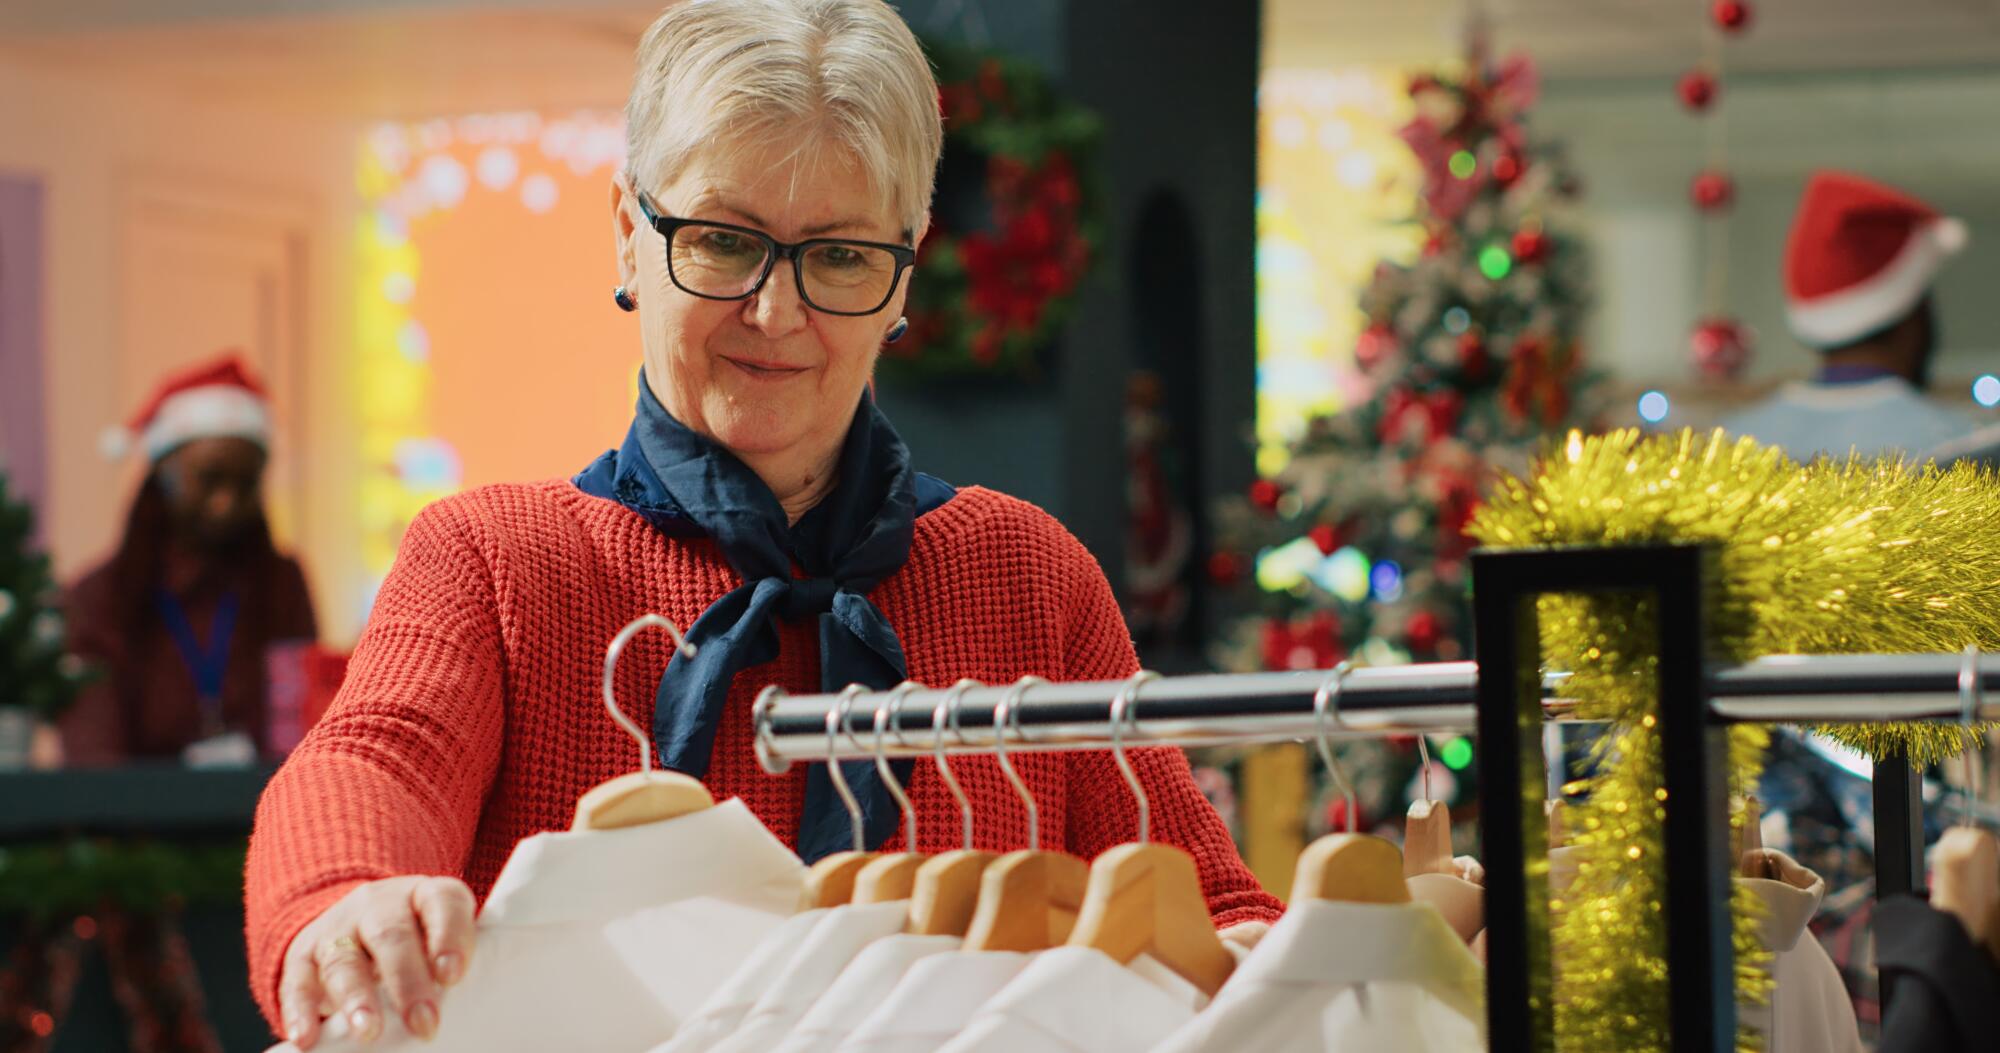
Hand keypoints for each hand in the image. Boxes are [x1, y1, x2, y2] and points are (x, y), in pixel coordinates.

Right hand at [279, 876, 474, 1047]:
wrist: (359, 920)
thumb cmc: (420, 941)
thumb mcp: (442, 938)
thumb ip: (456, 963)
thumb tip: (481, 1013)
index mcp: (425, 895)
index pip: (442, 903)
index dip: (448, 937)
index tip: (453, 976)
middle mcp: (379, 905)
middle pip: (392, 936)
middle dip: (408, 982)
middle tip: (424, 1024)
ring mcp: (337, 928)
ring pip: (344, 960)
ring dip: (356, 998)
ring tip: (369, 1032)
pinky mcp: (302, 956)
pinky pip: (297, 982)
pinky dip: (301, 1012)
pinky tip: (307, 1038)